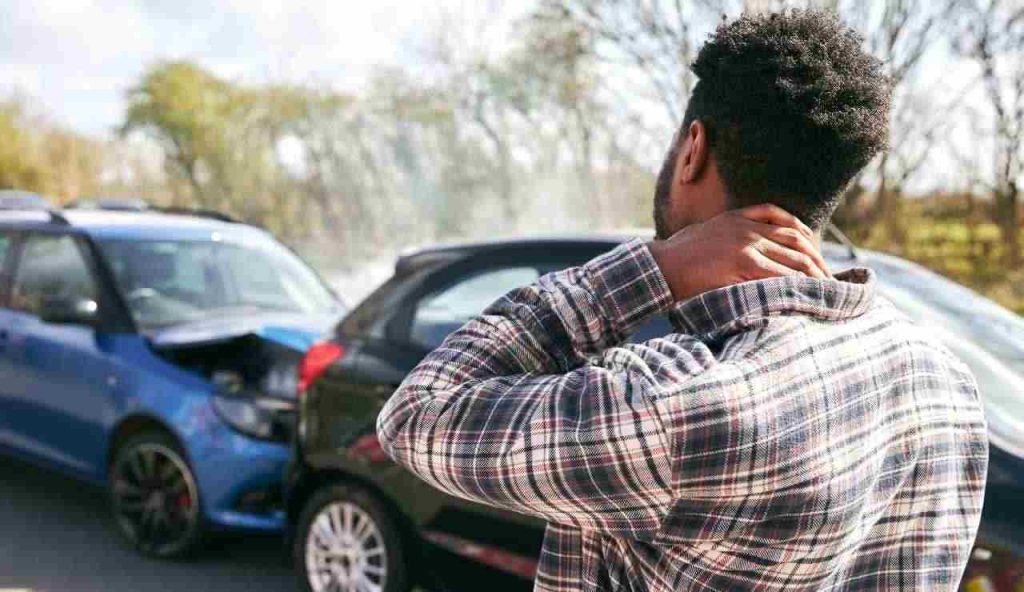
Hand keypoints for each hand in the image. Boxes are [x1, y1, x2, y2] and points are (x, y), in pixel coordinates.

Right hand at [648, 204, 830, 301]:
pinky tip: (806, 293)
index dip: (805, 237)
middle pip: (796, 239)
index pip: (784, 220)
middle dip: (816, 259)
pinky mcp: (743, 263)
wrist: (659, 266)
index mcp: (737, 217)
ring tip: (825, 289)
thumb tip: (743, 253)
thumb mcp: (704, 235)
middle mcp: (746, 227)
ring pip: (793, 257)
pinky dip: (797, 284)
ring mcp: (746, 244)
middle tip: (829, 277)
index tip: (814, 253)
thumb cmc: (676, 258)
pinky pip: (780, 274)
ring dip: (813, 275)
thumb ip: (727, 236)